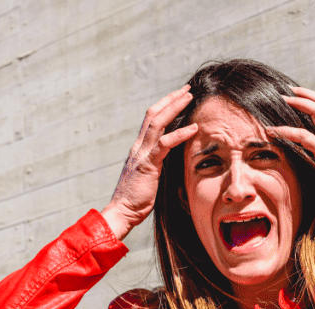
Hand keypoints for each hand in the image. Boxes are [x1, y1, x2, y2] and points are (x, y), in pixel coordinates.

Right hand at [102, 86, 198, 239]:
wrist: (121, 212)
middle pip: (154, 114)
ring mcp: (142, 153)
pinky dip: (180, 134)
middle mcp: (138, 146)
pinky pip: (164, 144)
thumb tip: (171, 160)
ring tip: (189, 98)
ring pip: (157, 122)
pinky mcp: (148, 164)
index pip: (151, 120)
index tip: (179, 97)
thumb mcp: (149, 177)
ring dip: (174, 107)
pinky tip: (193, 128)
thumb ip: (157, 164)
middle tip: (187, 89)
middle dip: (170, 99)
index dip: (164, 106)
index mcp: (139, 148)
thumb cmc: (136, 199)